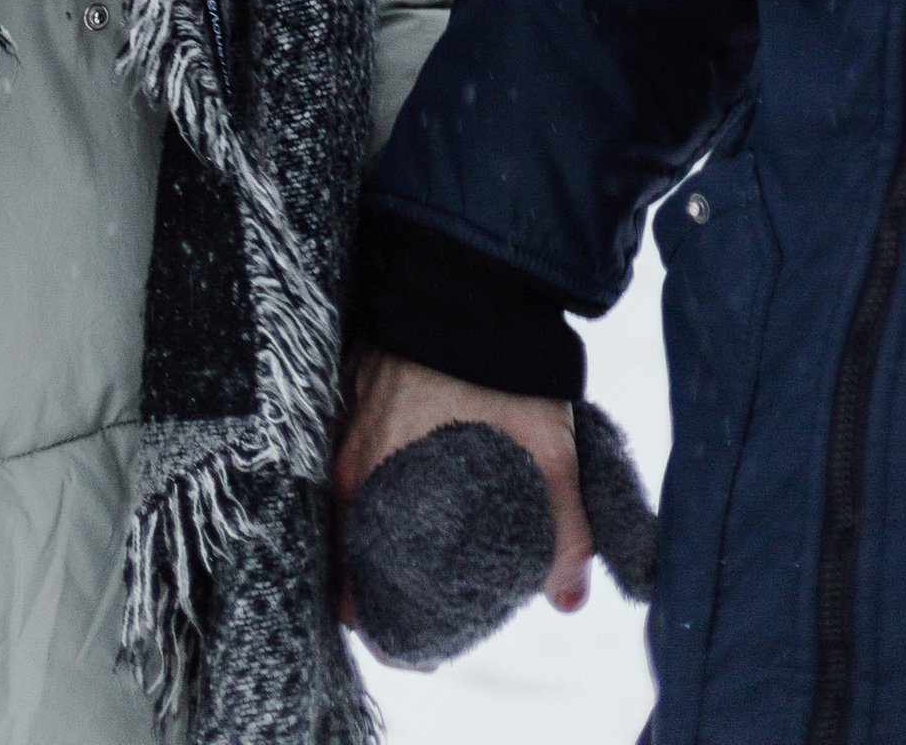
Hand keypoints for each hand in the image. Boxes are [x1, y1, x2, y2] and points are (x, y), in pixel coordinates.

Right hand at [337, 353, 591, 622]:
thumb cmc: (503, 366)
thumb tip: (567, 598)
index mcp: (372, 485)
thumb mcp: (545, 450)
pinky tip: (394, 479)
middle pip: (338, 541)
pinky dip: (361, 473)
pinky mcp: (347, 382)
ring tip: (403, 541)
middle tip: (408, 592)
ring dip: (362, 523)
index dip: (371, 615)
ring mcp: (338, 417)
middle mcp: (342, 457)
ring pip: (339, 496)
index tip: (403, 631)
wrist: (471, 274)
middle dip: (366, 575)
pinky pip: (341, 448)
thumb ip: (562, 530)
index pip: (347, 580)